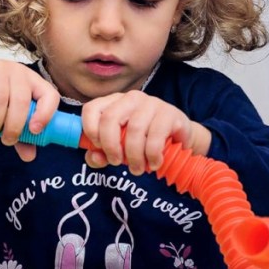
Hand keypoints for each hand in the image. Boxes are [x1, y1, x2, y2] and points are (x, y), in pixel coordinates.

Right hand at [0, 57, 58, 161]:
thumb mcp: (9, 115)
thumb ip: (21, 135)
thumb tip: (29, 157)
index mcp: (34, 83)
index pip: (49, 95)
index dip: (46, 114)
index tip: (34, 131)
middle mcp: (19, 73)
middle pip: (21, 101)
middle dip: (14, 126)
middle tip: (6, 141)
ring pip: (0, 98)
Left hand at [80, 91, 211, 174]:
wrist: (179, 142)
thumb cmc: (143, 143)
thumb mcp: (119, 150)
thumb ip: (101, 154)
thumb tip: (94, 157)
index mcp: (114, 103)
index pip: (91, 108)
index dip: (89, 129)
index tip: (97, 148)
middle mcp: (131, 99)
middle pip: (110, 118)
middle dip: (110, 146)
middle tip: (116, 162)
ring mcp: (152, 103)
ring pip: (134, 130)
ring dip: (134, 156)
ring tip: (137, 169)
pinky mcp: (169, 114)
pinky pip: (155, 136)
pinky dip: (151, 155)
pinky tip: (154, 164)